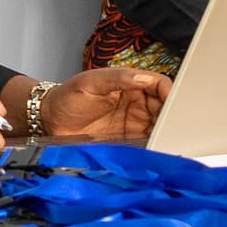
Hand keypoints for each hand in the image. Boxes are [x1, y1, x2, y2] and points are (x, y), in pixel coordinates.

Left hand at [38, 67, 166, 143]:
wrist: (50, 121)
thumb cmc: (67, 97)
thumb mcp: (90, 82)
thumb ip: (117, 78)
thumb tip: (142, 78)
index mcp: (130, 84)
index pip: (159, 85)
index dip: (170, 92)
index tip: (175, 104)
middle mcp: (136, 103)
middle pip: (165, 107)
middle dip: (173, 116)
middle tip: (175, 127)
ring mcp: (133, 123)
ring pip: (160, 126)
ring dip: (166, 132)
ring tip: (169, 139)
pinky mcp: (128, 141)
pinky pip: (148, 142)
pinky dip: (155, 145)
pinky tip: (157, 148)